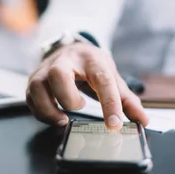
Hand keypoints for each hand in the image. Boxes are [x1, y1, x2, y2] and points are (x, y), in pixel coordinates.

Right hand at [26, 42, 148, 129]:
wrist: (70, 49)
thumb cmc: (91, 66)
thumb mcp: (111, 76)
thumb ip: (127, 100)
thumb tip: (143, 120)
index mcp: (91, 60)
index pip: (102, 80)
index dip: (109, 103)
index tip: (114, 124)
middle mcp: (65, 61)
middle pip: (59, 75)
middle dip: (67, 98)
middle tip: (79, 107)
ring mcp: (45, 70)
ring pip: (38, 87)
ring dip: (50, 109)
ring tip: (64, 119)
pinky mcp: (33, 80)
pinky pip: (30, 99)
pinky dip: (41, 113)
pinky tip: (55, 117)